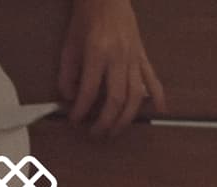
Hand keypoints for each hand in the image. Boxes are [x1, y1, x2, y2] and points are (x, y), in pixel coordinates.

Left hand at [60, 0, 164, 135]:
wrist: (107, 1)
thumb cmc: (85, 23)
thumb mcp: (68, 48)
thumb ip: (67, 75)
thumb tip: (70, 99)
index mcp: (98, 54)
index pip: (90, 91)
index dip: (81, 110)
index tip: (74, 121)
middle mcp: (119, 58)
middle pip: (117, 98)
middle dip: (106, 121)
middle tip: (95, 133)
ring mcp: (135, 58)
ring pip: (136, 94)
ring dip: (126, 117)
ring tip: (115, 131)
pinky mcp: (143, 56)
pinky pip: (153, 78)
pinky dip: (157, 96)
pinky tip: (159, 110)